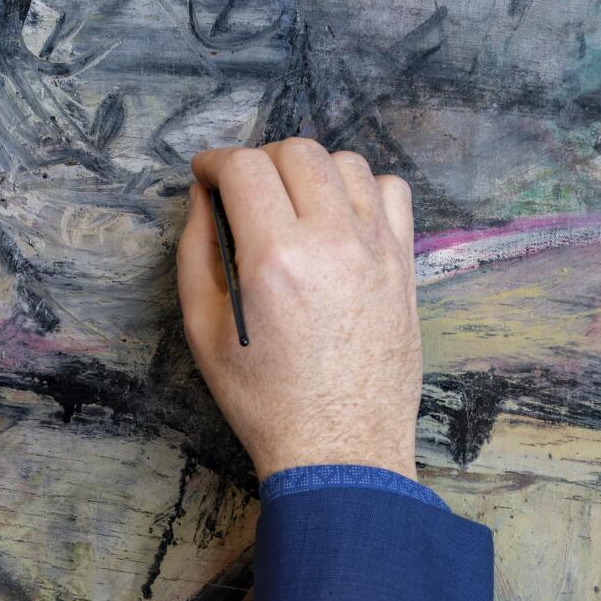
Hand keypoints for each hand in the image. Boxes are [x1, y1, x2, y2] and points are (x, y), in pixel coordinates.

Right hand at [176, 137, 422, 483]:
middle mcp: (331, 241)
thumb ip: (196, 256)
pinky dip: (362, 190)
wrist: (338, 449)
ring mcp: (376, 249)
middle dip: (261, 160)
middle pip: (297, 151)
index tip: (206, 175)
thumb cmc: (266, 403)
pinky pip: (391, 191)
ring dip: (312, 171)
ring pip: (346, 162)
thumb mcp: (204, 335)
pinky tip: (341, 220)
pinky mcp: (404, 264)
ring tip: (295, 205)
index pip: (244, 168)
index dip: (216, 162)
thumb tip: (203, 200)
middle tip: (245, 193)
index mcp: (274, 259)